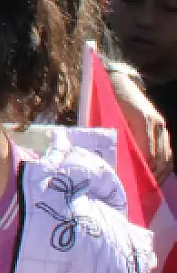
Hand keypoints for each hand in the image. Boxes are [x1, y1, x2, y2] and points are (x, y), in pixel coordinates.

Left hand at [109, 68, 173, 182]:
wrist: (118, 80)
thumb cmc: (108, 98)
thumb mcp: (106, 116)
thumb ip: (111, 136)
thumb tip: (111, 159)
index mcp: (142, 121)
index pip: (147, 154)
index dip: (142, 171)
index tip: (133, 184)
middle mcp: (156, 124)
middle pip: (159, 158)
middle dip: (152, 176)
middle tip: (141, 192)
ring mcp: (161, 126)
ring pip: (166, 156)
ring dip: (160, 173)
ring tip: (149, 187)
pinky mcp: (161, 126)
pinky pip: (166, 150)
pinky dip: (163, 163)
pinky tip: (155, 174)